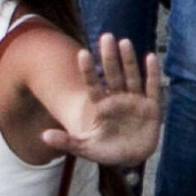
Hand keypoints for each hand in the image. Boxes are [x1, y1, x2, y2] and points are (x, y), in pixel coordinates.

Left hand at [38, 35, 164, 167]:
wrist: (132, 159)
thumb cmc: (107, 151)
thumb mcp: (85, 148)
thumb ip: (67, 142)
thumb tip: (43, 136)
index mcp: (101, 106)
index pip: (93, 85)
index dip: (88, 71)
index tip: (82, 53)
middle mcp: (118, 99)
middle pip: (113, 75)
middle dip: (109, 57)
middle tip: (105, 37)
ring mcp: (135, 101)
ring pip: (131, 76)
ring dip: (129, 60)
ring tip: (124, 41)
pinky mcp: (152, 107)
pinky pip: (152, 87)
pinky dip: (152, 73)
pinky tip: (150, 57)